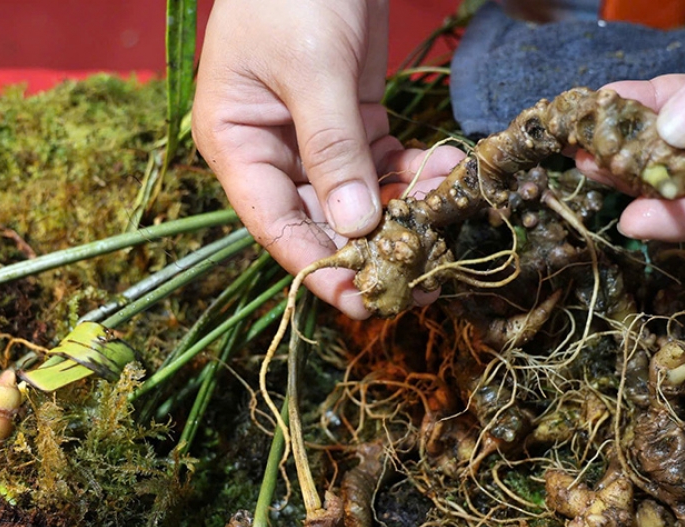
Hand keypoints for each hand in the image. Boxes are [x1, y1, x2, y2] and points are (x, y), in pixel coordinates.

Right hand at [192, 0, 462, 317]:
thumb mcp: (312, 68)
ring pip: (357, 198)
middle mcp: (270, 149)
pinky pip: (382, 164)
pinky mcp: (351, 118)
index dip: (318, 267)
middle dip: (369, 250)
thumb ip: (333, 148)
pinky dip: (414, 174)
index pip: (275, 226)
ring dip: (400, 214)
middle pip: (318, 220)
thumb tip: (355, 225)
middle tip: (419, 283)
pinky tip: (448, 177)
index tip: (363, 300)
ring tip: (444, 233)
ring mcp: (312, 137)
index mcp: (236, 142)